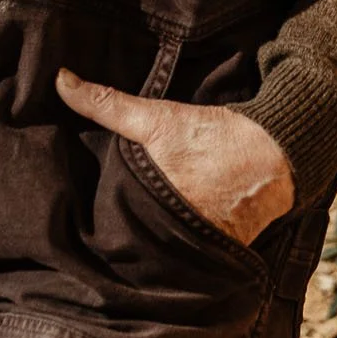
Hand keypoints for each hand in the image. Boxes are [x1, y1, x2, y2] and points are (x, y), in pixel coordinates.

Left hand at [56, 68, 294, 245]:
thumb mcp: (155, 117)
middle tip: (97, 232)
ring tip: (129, 238)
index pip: (109, 231)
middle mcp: (171, 238)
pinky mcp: (218, 255)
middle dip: (119, 239)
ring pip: (159, 254)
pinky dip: (178, 250)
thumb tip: (61, 80)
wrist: (275, 154)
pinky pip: (187, 257)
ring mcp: (197, 251)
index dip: (95, 227)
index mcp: (150, 210)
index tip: (77, 223)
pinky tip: (166, 241)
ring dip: (147, 247)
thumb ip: (106, 103)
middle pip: (132, 245)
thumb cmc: (212, 136)